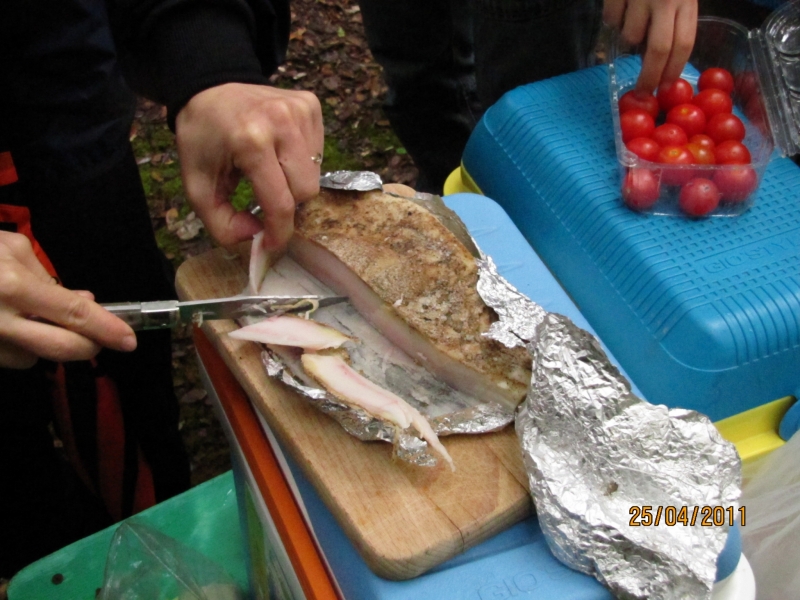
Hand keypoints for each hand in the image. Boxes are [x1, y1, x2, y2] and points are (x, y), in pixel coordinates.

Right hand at [0, 231, 136, 368]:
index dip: (106, 329)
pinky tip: (6, 324)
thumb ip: (48, 276)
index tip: (129, 340)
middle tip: (96, 340)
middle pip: (60, 349)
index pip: (74, 314)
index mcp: (14, 286)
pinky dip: (16, 344)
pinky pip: (9, 357)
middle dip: (87, 346)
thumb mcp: (10, 249)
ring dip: (41, 342)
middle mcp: (1, 321)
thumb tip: (85, 301)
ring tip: (27, 316)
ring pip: (32, 357)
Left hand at [175, 83, 323, 250]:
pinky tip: (280, 149)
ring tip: (270, 168)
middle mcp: (282, 122)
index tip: (273, 245)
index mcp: (251, 142)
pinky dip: (301, 160)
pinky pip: (318, 151)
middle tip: (265, 197)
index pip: (281, 203)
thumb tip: (256, 235)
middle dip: (287, 203)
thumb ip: (221, 224)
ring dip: (294, 181)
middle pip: (306, 191)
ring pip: (315, 173)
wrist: (209, 88)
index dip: (279, 232)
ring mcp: (300, 110)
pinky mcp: (310, 104)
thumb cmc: (203, 139)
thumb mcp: (197, 187)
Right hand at [604, 0, 697, 91]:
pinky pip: (612, 19)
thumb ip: (671, 24)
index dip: (673, 70)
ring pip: (631, 35)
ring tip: (631, 17)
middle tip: (642, 91)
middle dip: (650, 75)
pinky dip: (613, 18)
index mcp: (686, 2)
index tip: (664, 88)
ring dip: (629, 35)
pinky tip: (621, 5)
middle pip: (659, 49)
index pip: (684, 44)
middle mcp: (667, 0)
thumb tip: (658, 64)